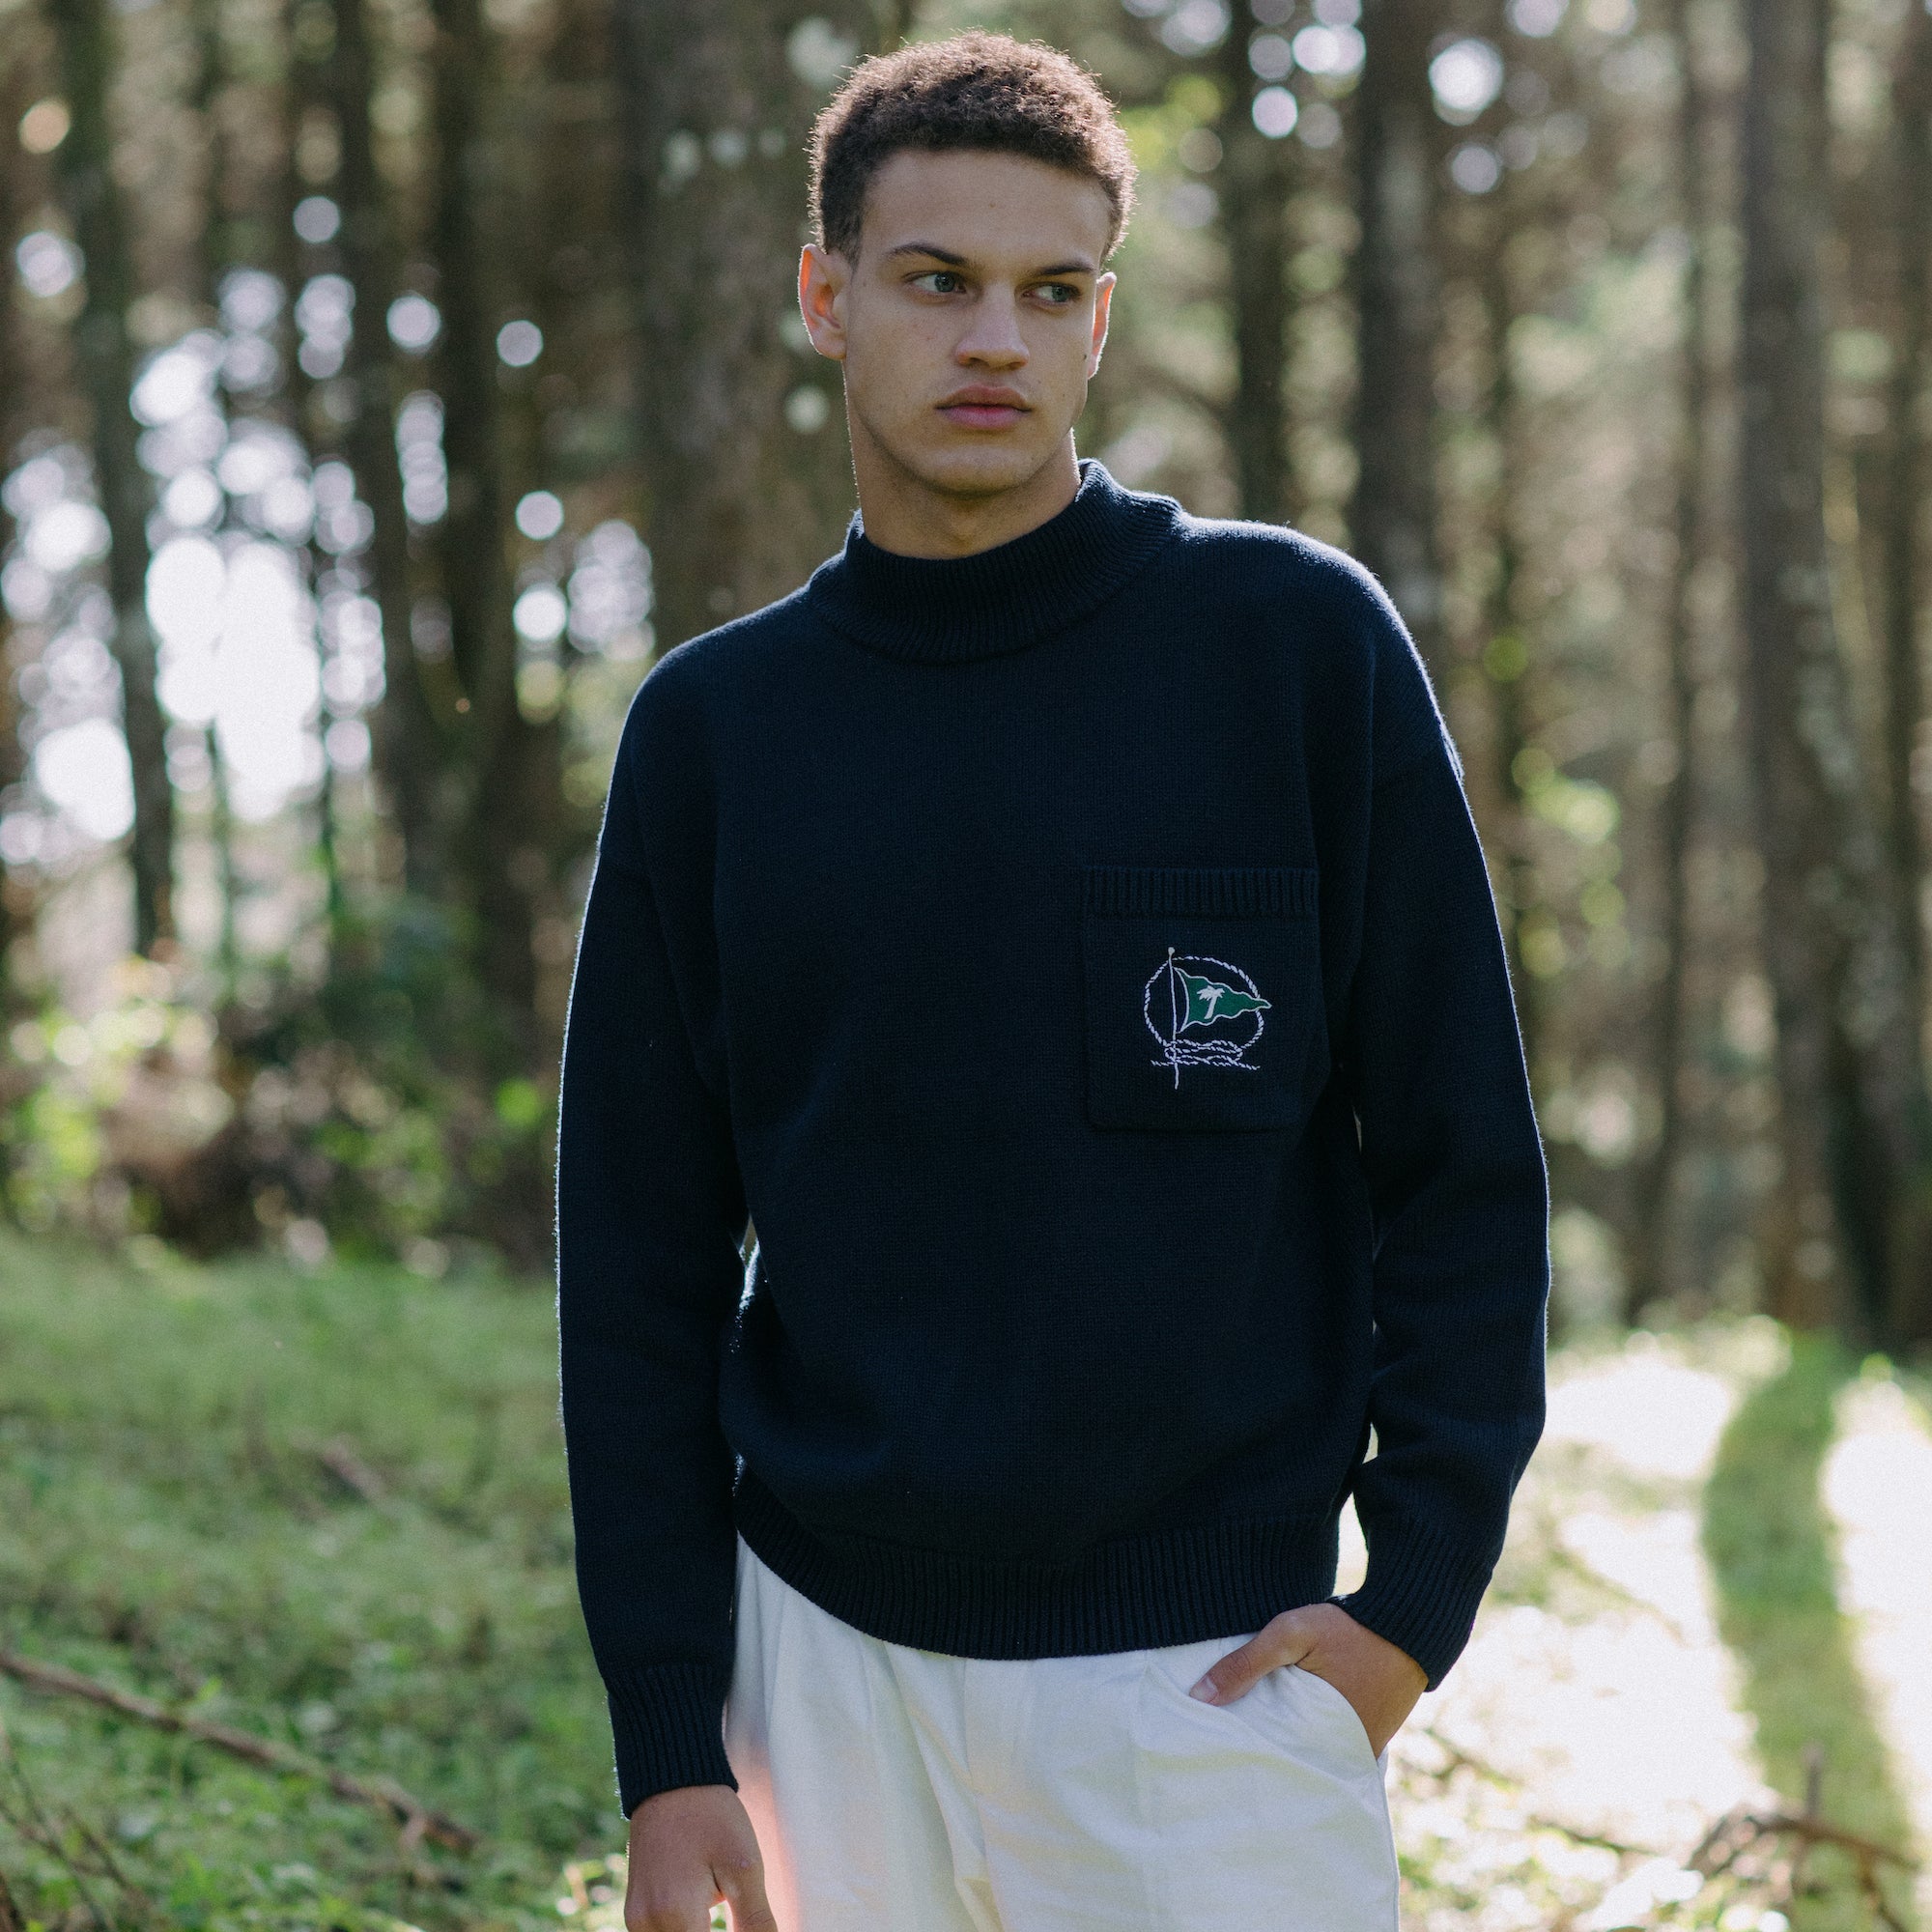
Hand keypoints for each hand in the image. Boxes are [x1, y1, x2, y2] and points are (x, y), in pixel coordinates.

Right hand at [625, 1783, 776, 1931]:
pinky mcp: (636, 1912)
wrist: (671, 1781)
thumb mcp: (744, 1868)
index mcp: (674, 1917)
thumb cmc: (711, 1818)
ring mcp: (637, 1920)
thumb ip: (755, 1922)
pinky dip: (687, 1931)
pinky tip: (705, 1916)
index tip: (749, 1922)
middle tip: (741, 1913)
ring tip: (720, 1907)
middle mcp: (646, 1925)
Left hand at [1187, 1602, 1426, 1759]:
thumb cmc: (1348, 1629)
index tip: (1216, 1754)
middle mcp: (1346, 1755)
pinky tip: (1285, 1723)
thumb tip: (1199, 1698)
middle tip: (1227, 1749)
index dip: (1246, 1758)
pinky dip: (1310, 1736)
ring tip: (1250, 1738)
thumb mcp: (1290, 1635)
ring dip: (1288, 1745)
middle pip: (1293, 1762)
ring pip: (1312, 1755)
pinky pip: (1331, 1744)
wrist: (1408, 1623)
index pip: (1275, 1763)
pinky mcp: (1369, 1737)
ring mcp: (1360, 1748)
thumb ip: (1246, 1664)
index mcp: (1325, 1740)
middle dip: (1265, 1756)